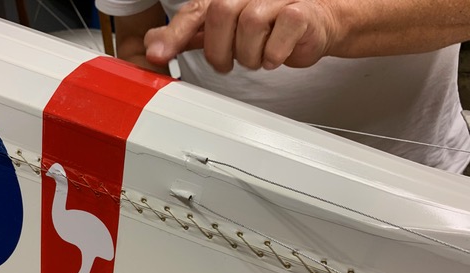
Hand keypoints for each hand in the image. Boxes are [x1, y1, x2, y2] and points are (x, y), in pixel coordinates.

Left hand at [144, 0, 338, 71]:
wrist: (317, 23)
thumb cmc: (269, 28)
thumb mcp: (224, 33)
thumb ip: (190, 36)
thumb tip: (154, 44)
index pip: (194, 12)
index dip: (174, 35)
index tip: (157, 55)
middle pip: (220, 16)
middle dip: (221, 50)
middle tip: (230, 61)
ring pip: (249, 27)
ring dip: (251, 55)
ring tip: (259, 56)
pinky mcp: (300, 12)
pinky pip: (278, 38)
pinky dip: (274, 55)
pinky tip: (275, 55)